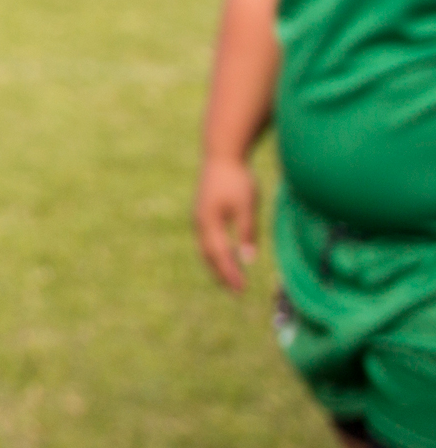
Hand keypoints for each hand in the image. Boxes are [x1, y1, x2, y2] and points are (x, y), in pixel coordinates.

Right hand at [194, 156, 259, 294]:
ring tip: (229, 278)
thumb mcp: (247, 206)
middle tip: (236, 291)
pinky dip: (215, 253)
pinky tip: (225, 256)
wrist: (221, 156)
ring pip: (206, 249)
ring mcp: (199, 218)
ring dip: (217, 265)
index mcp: (210, 223)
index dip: (231, 274)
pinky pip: (207, 239)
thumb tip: (248, 260)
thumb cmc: (236, 180)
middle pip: (209, 256)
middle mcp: (200, 223)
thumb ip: (247, 233)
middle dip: (222, 274)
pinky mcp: (203, 213)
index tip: (241, 290)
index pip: (220, 255)